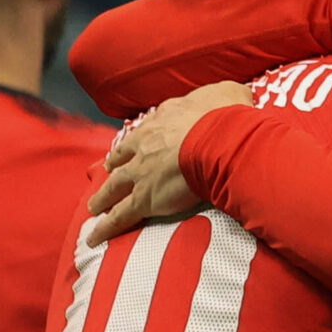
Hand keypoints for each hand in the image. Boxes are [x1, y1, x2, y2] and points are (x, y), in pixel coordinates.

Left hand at [85, 81, 252, 244]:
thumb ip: (228, 94)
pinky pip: (120, 217)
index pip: (147, 129)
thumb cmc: (225, 117)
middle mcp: (145, 144)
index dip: (140, 138)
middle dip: (113, 165)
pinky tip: (95, 238)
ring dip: (103, 197)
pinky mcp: (144, 199)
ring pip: (114, 187)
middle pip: (122, 157)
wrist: (217, 141)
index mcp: (164, 119)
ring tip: (94, 206)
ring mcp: (141, 172)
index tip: (135, 143)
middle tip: (105, 171)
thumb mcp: (229, 94)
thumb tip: (236, 95)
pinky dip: (106, 228)